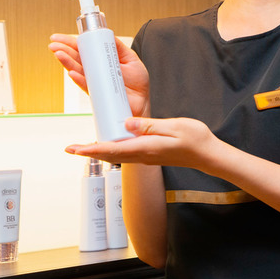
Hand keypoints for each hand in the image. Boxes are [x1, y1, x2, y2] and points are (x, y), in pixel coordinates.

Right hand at [49, 33, 150, 116]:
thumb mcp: (130, 58)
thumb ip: (118, 46)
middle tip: (53, 45)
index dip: (71, 43)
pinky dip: (79, 79)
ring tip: (58, 54)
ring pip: (77, 71)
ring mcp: (95, 81)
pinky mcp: (98, 93)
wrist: (143, 101)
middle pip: (76, 59)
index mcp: (101, 60)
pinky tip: (72, 73)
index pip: (83, 49)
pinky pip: (86, 86)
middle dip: (64, 51)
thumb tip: (108, 34)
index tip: (58, 37)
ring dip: (67, 63)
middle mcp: (95, 70)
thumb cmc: (138, 81)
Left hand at [65, 117, 218, 169]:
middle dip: (90, 152)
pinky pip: (126, 153)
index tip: (75, 148)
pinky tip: (111, 142)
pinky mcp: (150, 154)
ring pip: (117, 155)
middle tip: (71, 148)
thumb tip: (126, 122)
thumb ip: (149, 125)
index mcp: (146, 147)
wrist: (208, 154)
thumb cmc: (195, 139)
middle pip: (110, 155)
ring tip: (84, 146)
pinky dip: (113, 149)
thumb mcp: (173, 126)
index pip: (112, 149)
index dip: (91, 149)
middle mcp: (143, 155)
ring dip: (99, 151)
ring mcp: (146, 156)